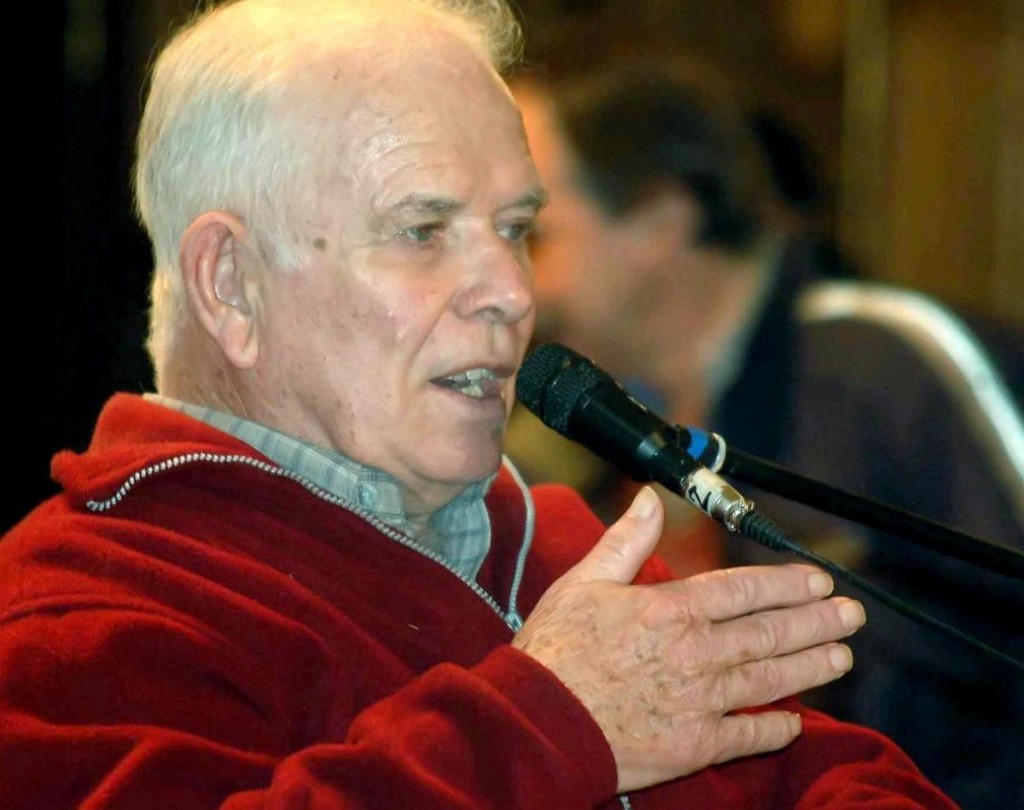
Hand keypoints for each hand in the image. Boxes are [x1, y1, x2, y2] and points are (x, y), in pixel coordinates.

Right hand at [512, 486, 865, 791]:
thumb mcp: (584, 582)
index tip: (818, 579)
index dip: (786, 583)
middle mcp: (696, 653)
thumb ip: (627, 541)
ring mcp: (700, 702)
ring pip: (769, 679)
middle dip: (817, 622)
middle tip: (852, 615)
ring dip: (810, 668)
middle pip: (769, 633)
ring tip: (841, 658)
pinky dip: (774, 728)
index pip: (744, 590)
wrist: (540, 722)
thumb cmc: (556, 651)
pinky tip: (795, 722)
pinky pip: (746, 735)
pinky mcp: (693, 745)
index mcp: (671, 610)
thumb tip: (651, 498)